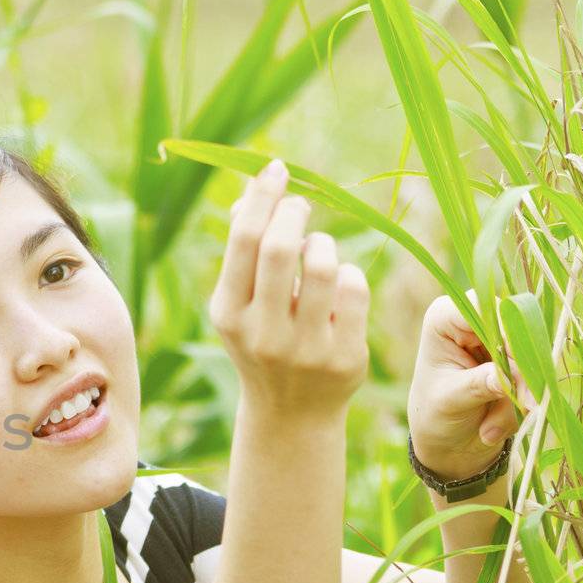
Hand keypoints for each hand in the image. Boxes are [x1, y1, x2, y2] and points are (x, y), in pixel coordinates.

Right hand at [209, 158, 369, 420]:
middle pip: (281, 247)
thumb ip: (244, 253)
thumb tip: (251, 192)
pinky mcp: (343, 358)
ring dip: (324, 244)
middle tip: (300, 204)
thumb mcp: (240, 305)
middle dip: (294, 212)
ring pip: (324, 265)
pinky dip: (349, 275)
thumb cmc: (262, 341)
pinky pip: (355, 289)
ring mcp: (304, 348)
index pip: (244, 241)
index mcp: (228, 314)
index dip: (262, 196)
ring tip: (318, 251)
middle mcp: (262, 333)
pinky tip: (339, 284)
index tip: (277, 169)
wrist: (289, 413)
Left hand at [407, 290, 529, 481]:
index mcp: (446, 318)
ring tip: (487, 431)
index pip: (486, 309)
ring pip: (533, 360)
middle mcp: (477, 321)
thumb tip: (508, 376)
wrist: (445, 440)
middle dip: (519, 377)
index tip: (517, 363)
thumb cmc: (434, 414)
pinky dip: (522, 408)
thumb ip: (479, 384)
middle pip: (518, 332)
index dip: (507, 332)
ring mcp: (502, 340)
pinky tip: (493, 428)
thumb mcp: (450, 400)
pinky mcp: (521, 361)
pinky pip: (538, 379)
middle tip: (519, 408)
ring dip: (518, 400)